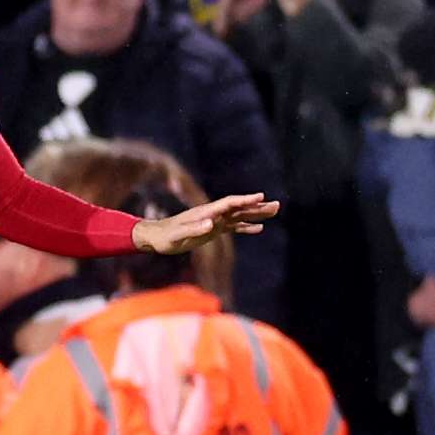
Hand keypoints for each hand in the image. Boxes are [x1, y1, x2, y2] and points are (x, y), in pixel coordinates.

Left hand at [135, 193, 280, 253]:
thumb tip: (212, 224)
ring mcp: (214, 221)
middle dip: (258, 206)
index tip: (261, 197)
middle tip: (277, 205)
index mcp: (206, 213)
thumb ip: (194, 229)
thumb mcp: (178, 235)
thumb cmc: (166, 237)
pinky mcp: (213, 229)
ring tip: (274, 211)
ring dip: (256, 214)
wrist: (156, 238)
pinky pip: (233, 227)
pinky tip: (259, 228)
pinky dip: (246, 227)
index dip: (245, 200)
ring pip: (239, 215)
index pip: (229, 204)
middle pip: (239, 208)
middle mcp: (212, 214)